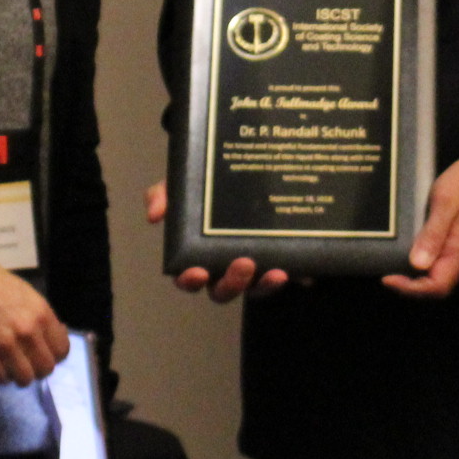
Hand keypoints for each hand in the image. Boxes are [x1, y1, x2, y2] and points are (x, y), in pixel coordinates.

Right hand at [0, 254, 69, 386]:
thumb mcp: (29, 295)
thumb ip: (41, 318)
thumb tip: (50, 337)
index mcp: (42, 315)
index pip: (62, 350)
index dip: (56, 355)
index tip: (47, 353)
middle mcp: (28, 332)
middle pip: (46, 368)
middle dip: (39, 369)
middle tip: (30, 363)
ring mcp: (6, 344)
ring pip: (25, 378)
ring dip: (20, 376)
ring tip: (14, 368)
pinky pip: (1, 377)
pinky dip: (2, 376)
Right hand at [148, 180, 288, 302]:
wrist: (241, 167)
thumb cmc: (205, 188)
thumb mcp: (182, 186)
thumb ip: (164, 195)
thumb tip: (154, 214)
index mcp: (197, 256)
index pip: (188, 278)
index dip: (190, 280)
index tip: (198, 272)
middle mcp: (224, 268)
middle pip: (223, 291)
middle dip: (233, 283)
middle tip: (243, 264)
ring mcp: (253, 267)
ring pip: (256, 289)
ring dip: (264, 286)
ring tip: (276, 273)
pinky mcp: (279, 260)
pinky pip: (290, 275)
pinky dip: (298, 277)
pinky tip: (305, 273)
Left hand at [383, 151, 458, 297]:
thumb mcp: (447, 199)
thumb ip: (434, 232)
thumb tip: (417, 264)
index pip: (438, 287)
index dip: (410, 288)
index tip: (388, 277)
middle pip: (440, 284)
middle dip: (413, 281)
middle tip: (390, 266)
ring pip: (445, 276)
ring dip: (423, 272)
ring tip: (403, 255)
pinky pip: (452, 265)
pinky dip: (434, 261)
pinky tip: (422, 247)